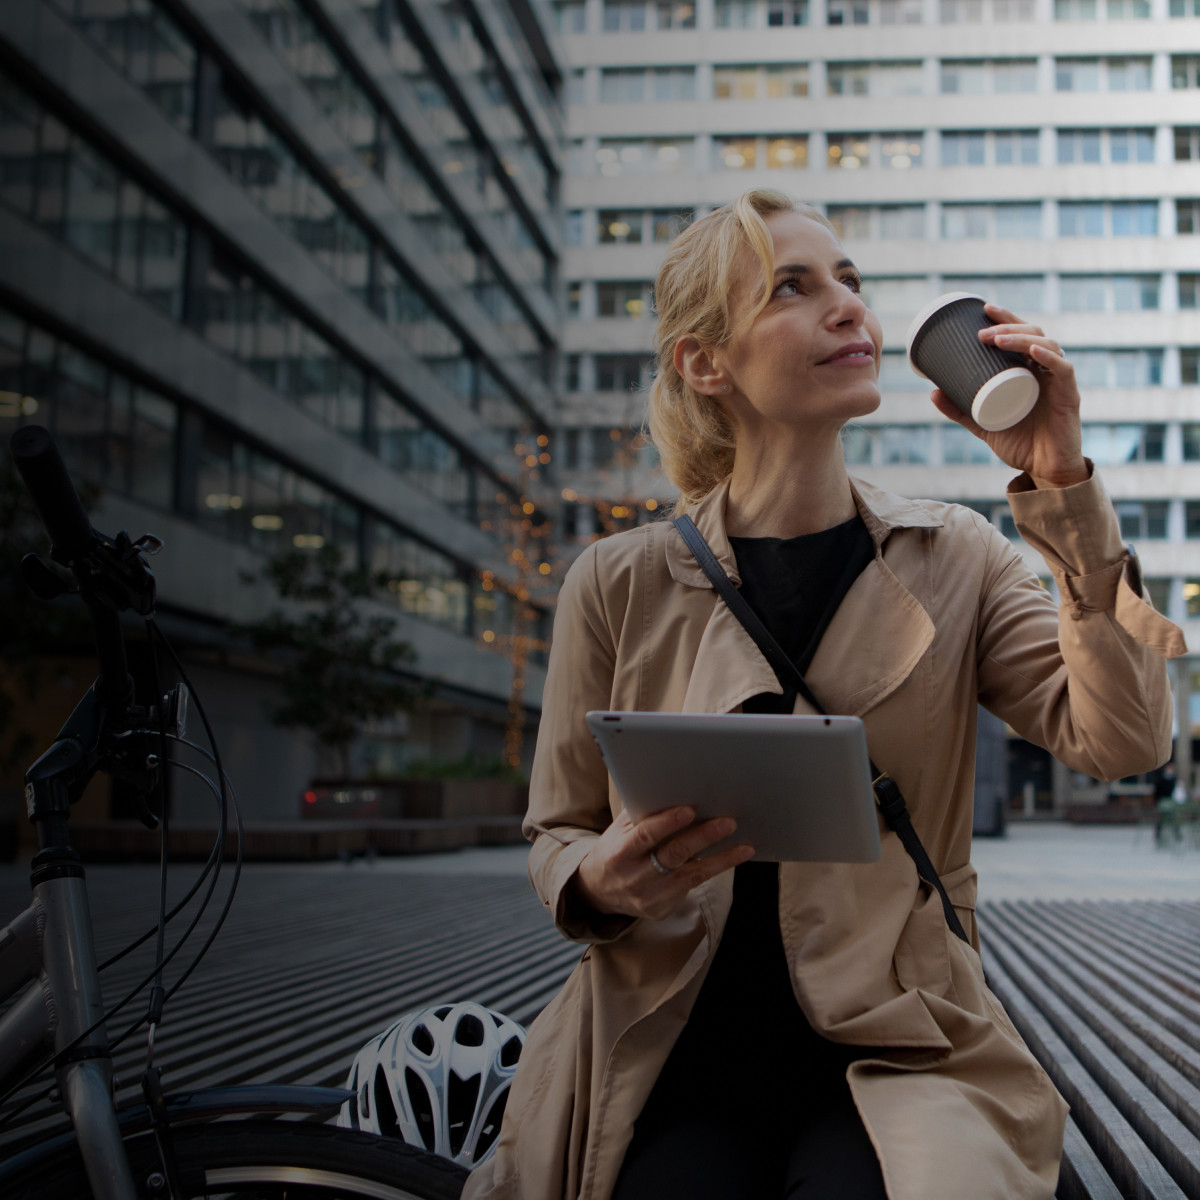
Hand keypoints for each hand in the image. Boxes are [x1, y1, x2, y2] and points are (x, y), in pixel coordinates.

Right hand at [573, 805, 754, 921]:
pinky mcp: (662, 909)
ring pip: (690, 876)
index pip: (645, 835)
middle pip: (673, 856)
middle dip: (702, 837)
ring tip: (744, 845)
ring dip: (720, 859)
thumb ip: (642, 813)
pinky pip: (692, 886)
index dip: (667, 823)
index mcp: (619, 853)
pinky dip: (714, 870)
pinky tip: (734, 857)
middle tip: (728, 822)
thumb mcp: (618, 831)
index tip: (690, 809)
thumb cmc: (616, 849)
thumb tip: (672, 787)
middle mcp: (634, 877)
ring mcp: (649, 897)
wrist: (599, 891)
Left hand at [929, 302, 1088, 489]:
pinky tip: (1032, 351)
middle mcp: (1046, 370)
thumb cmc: (1020, 444)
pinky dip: (1049, 357)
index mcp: (1029, 371)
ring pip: (1047, 345)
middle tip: (982, 329)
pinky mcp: (1070, 395)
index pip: (1021, 335)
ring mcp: (1059, 381)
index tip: (983, 310)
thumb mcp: (983, 424)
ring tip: (997, 339)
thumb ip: (960, 410)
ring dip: (1021, 338)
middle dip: (1008, 325)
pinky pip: (1063, 370)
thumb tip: (933, 392)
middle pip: (1033, 333)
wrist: (1044, 470)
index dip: (1006, 319)